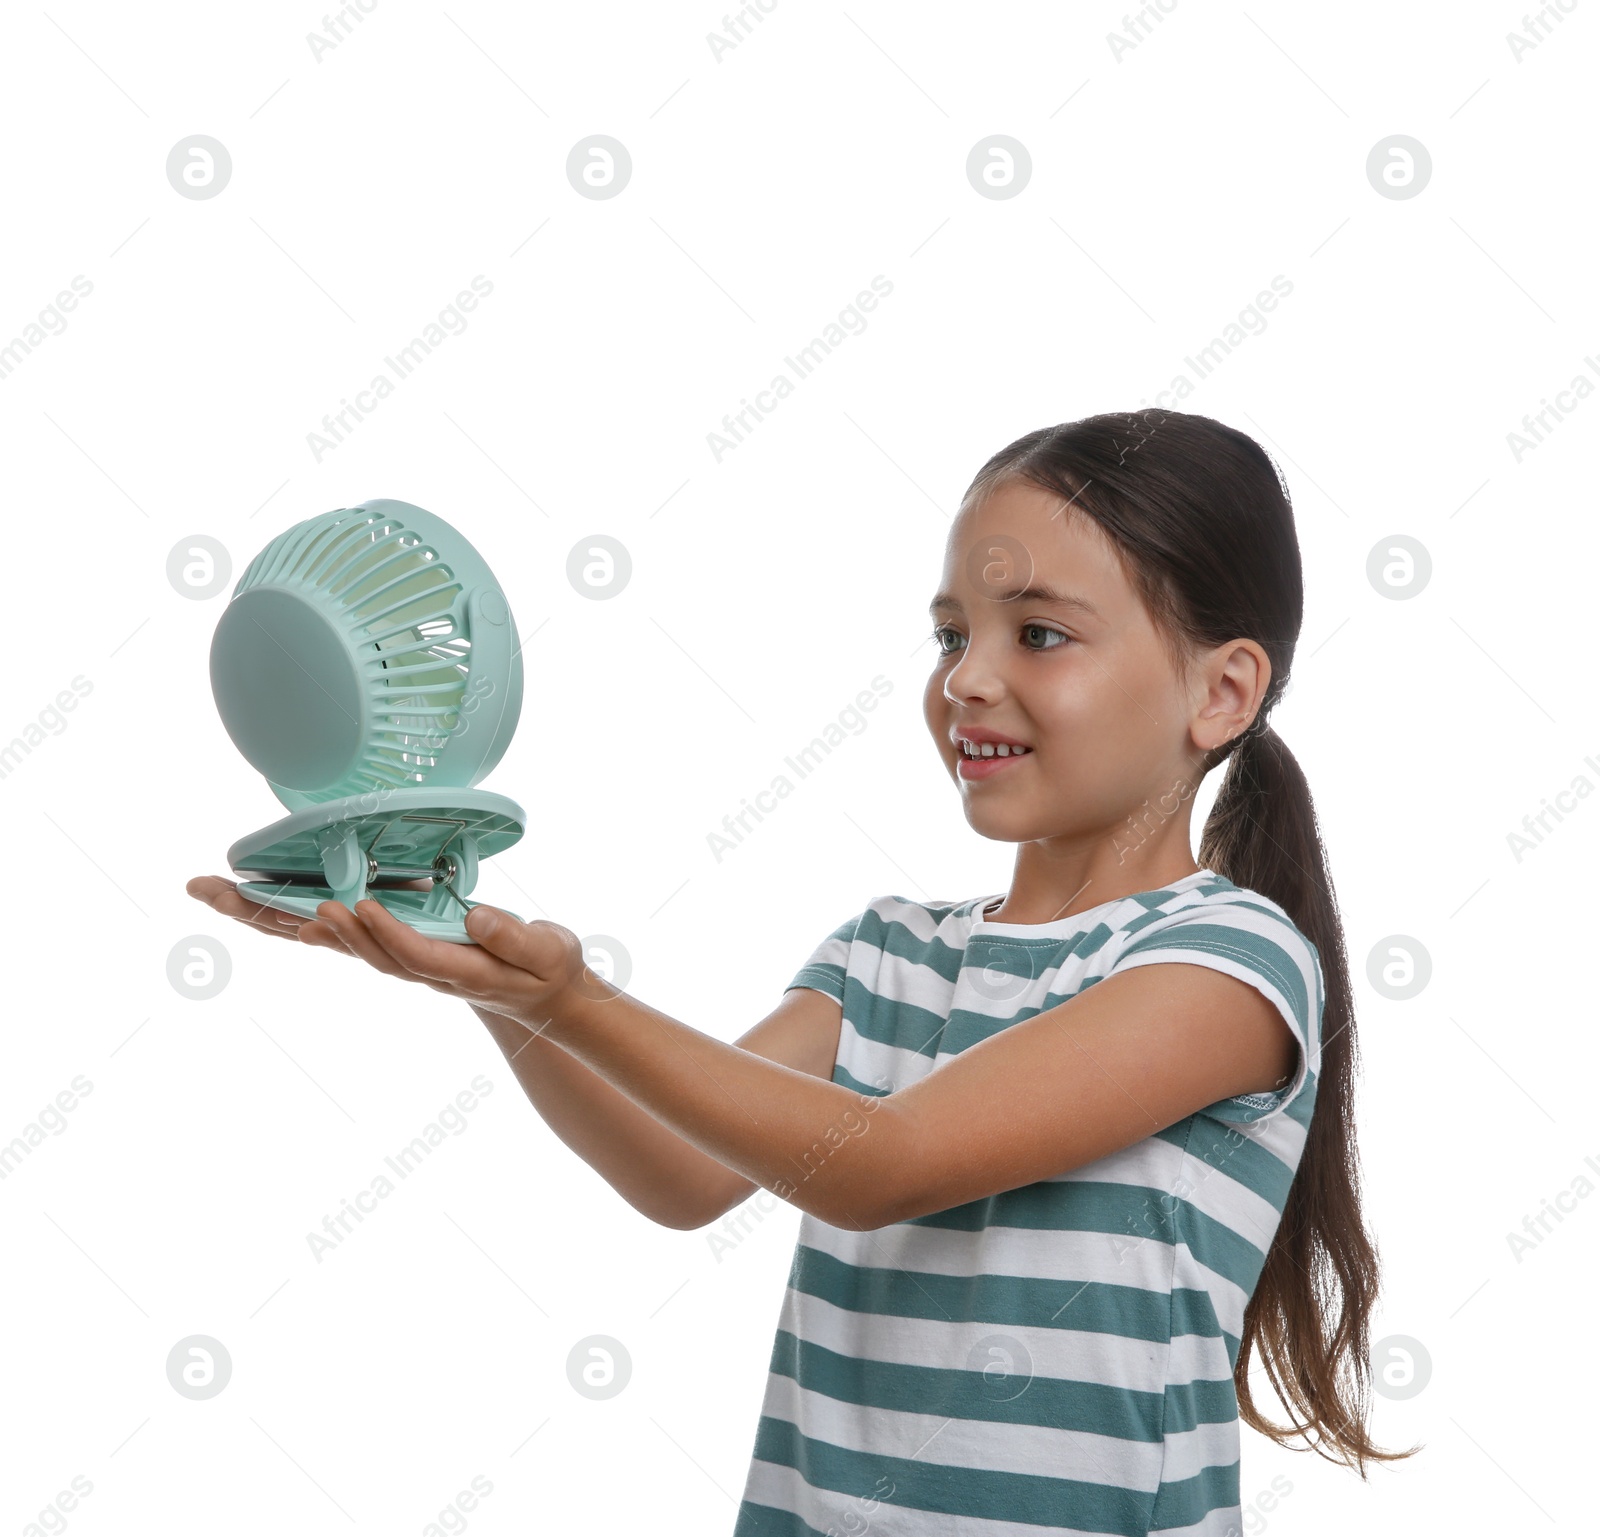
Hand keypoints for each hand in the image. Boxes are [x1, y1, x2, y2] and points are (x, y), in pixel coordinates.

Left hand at [185, 875, 594, 1026]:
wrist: (539, 995)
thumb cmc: (544, 971)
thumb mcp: (545, 952)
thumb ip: (512, 937)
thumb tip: (475, 918)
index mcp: (452, 969)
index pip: (407, 952)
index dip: (380, 931)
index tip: (356, 904)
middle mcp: (412, 967)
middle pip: (341, 946)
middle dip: (281, 918)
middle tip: (221, 892)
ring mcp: (398, 958)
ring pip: (327, 938)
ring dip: (270, 914)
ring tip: (218, 890)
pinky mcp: (395, 945)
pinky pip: (337, 932)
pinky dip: (298, 915)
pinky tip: (267, 903)